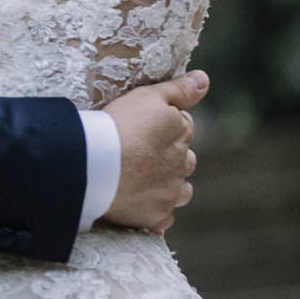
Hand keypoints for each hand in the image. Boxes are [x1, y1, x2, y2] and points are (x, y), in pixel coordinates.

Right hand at [99, 70, 206, 234]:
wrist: (94, 165)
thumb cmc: (119, 125)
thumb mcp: (147, 97)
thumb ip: (179, 90)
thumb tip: (205, 79)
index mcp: (181, 133)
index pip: (182, 125)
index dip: (163, 124)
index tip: (142, 125)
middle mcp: (182, 164)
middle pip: (184, 160)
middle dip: (170, 157)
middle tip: (140, 152)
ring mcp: (170, 193)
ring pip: (179, 191)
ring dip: (168, 186)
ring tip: (142, 181)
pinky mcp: (155, 216)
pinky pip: (162, 219)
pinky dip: (155, 213)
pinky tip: (140, 207)